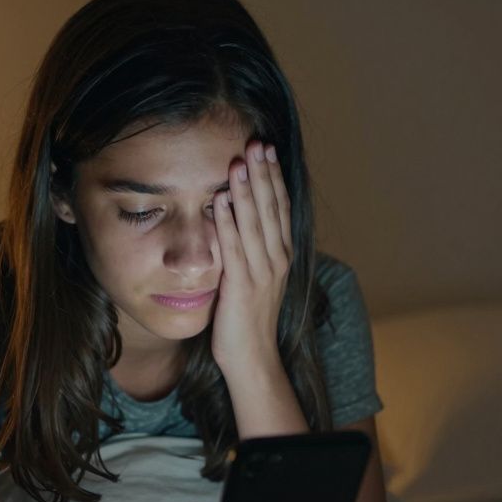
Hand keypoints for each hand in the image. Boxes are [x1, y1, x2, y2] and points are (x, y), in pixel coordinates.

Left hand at [211, 141, 292, 378]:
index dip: (273, 177)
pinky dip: (227, 222)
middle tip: (256, 143)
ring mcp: (261, 273)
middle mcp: (276, 260)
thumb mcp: (255, 277)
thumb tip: (240, 218)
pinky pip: (233, 248)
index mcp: (281, 255)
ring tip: (239, 162)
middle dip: (262, 174)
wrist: (253, 359)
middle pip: (270, 208)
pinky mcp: (241, 286)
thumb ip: (252, 249)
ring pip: (255, 223)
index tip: (266, 149)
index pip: (279, 207)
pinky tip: (220, 200)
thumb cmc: (248, 319)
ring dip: (246, 191)